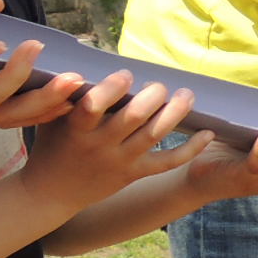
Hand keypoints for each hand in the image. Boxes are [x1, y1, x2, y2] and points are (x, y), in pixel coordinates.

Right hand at [23, 70, 210, 212]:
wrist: (51, 193)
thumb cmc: (52, 145)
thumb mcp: (50, 119)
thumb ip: (62, 94)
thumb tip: (78, 64)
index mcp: (77, 129)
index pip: (94, 106)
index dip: (113, 88)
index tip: (126, 74)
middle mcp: (100, 145)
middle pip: (134, 118)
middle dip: (153, 96)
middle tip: (159, 85)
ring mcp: (120, 161)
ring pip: (154, 136)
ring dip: (175, 113)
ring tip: (187, 95)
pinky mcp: (134, 174)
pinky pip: (167, 163)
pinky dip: (190, 149)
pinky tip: (208, 133)